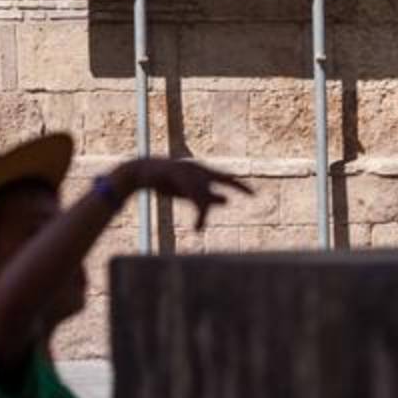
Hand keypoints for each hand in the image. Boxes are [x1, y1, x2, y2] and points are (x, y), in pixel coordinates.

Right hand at [110, 158, 252, 228]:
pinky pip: (191, 196)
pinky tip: (197, 227)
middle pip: (222, 178)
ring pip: (203, 193)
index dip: (240, 186)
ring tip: (198, 227)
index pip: (226, 179)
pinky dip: (196, 213)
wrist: (143, 173)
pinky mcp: (177, 176)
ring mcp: (188, 171)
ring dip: (203, 212)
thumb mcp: (190, 193)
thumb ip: (208, 196)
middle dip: (236, 185)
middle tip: (252, 194)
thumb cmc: (169, 182)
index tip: (254, 194)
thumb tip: (227, 200)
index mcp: (203, 172)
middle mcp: (198, 170)